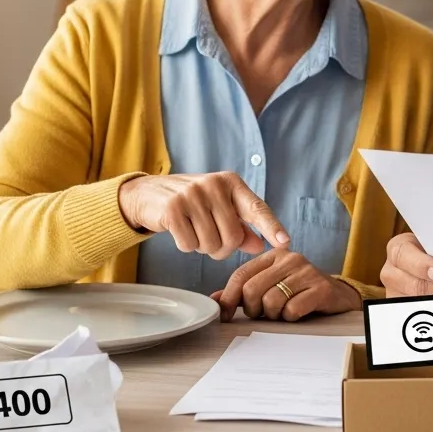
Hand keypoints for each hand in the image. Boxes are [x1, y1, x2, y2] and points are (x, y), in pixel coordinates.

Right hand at [118, 172, 288, 258]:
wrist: (147, 193)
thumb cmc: (190, 203)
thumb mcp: (218, 208)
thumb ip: (241, 227)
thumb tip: (260, 246)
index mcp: (230, 182)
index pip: (256, 208)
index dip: (271, 227)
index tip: (285, 243)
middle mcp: (213, 185)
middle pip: (232, 237)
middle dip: (222, 249)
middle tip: (210, 240)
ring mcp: (192, 195)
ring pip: (211, 245)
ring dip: (202, 248)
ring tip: (193, 231)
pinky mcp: (172, 209)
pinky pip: (189, 245)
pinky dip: (185, 246)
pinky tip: (179, 230)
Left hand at [210, 249, 360, 321]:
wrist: (337, 296)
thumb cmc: (299, 292)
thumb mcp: (270, 286)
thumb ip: (243, 291)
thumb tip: (215, 299)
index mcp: (273, 256)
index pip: (241, 274)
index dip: (229, 297)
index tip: (225, 315)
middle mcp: (290, 259)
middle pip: (252, 289)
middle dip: (253, 309)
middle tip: (262, 314)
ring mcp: (306, 272)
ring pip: (271, 302)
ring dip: (273, 315)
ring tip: (283, 312)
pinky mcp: (320, 288)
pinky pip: (292, 310)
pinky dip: (290, 317)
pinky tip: (297, 314)